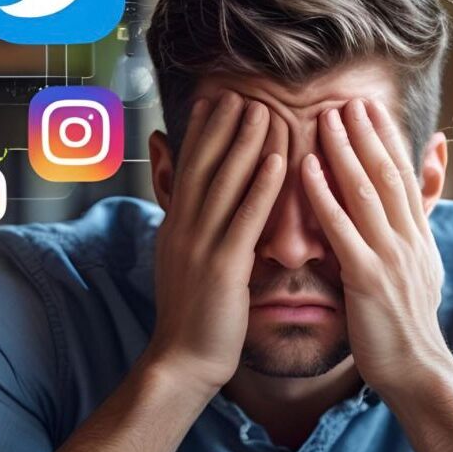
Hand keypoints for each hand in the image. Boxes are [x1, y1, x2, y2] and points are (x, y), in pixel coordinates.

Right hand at [146, 91, 286, 392]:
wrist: (183, 360)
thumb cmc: (193, 314)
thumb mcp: (183, 262)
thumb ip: (190, 228)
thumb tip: (192, 202)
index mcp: (176, 226)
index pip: (189, 168)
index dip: (202, 132)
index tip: (215, 100)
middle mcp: (184, 228)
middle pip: (204, 165)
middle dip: (223, 126)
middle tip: (241, 91)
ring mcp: (201, 246)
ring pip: (224, 183)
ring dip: (245, 143)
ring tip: (262, 109)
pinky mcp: (223, 268)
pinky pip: (245, 219)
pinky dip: (261, 185)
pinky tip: (277, 159)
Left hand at [300, 97, 452, 396]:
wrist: (416, 368)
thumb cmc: (409, 321)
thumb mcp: (424, 267)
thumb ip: (418, 226)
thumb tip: (423, 193)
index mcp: (419, 235)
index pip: (403, 175)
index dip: (388, 138)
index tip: (371, 107)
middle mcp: (409, 239)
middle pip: (387, 173)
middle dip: (367, 133)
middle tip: (346, 99)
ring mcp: (391, 257)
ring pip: (366, 191)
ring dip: (345, 151)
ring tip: (327, 118)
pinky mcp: (368, 278)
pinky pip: (342, 228)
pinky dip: (324, 195)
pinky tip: (306, 168)